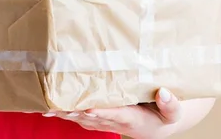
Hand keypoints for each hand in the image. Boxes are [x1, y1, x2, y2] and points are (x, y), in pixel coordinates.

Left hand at [49, 88, 181, 138]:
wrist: (158, 128)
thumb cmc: (164, 117)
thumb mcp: (174, 114)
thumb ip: (171, 105)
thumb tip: (164, 93)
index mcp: (132, 118)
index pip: (113, 113)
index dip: (100, 111)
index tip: (87, 107)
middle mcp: (114, 121)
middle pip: (91, 116)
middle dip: (73, 110)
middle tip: (56, 104)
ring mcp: (105, 122)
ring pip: (81, 118)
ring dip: (65, 113)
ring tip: (47, 107)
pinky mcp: (99, 120)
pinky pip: (79, 117)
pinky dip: (65, 113)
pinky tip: (50, 110)